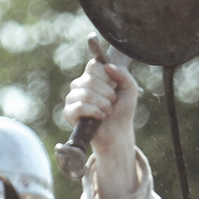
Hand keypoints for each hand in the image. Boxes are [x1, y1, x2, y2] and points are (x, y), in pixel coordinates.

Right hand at [62, 39, 138, 154]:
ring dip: (103, 104)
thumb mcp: (129, 88)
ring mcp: (72, 98)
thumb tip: (108, 66)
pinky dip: (94, 112)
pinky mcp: (69, 113)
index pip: (93, 66)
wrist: (118, 132)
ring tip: (108, 110)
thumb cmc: (122, 110)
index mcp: (91, 76)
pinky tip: (100, 116)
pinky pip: (79, 107)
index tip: (114, 86)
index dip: (107, 76)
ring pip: (86, 94)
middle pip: (90, 80)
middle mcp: (79, 85)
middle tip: (112, 102)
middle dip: (107, 93)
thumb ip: (123, 73)